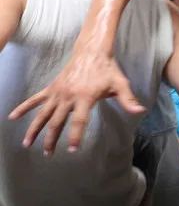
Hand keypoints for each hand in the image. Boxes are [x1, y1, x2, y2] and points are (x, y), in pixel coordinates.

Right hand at [9, 49, 144, 155]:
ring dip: (35, 129)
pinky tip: (12, 117)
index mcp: (85, 97)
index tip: (71, 150)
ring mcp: (58, 92)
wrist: (92, 52)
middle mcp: (68, 96)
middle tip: (49, 154)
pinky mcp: (52, 88)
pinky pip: (35, 99)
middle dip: (52, 139)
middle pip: (58, 121)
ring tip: (27, 144)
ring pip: (43, 114)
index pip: (78, 121)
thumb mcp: (120, 84)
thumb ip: (128, 99)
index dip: (74, 136)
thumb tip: (140, 111)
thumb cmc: (108, 69)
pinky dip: (23, 107)